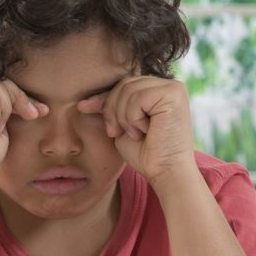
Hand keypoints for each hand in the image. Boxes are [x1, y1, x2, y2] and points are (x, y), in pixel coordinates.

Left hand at [76, 76, 196, 186]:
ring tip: (136, 134)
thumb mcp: (121, 126)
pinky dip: (134, 119)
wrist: (164, 172)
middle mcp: (169, 84)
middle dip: (112, 110)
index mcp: (158, 90)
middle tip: (117, 132)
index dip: (103, 98)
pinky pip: (137, 98)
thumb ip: (111, 108)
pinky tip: (145, 131)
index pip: (123, 84)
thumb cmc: (144, 154)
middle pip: (124, 84)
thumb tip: (81, 102)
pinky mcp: (174, 94)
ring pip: (128, 90)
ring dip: (124, 117)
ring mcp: (173, 88)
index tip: (83, 108)